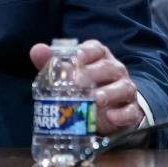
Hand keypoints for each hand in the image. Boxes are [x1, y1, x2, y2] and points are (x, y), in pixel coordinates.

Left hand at [30, 39, 144, 135]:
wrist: (112, 111)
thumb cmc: (88, 87)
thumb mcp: (71, 75)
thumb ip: (53, 63)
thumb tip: (36, 50)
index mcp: (100, 59)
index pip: (97, 49)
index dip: (88, 51)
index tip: (77, 55)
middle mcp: (115, 71)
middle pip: (109, 67)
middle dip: (94, 73)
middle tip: (78, 81)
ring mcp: (125, 90)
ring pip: (123, 87)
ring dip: (110, 93)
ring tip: (97, 99)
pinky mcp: (131, 110)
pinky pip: (130, 111)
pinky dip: (122, 114)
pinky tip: (111, 117)